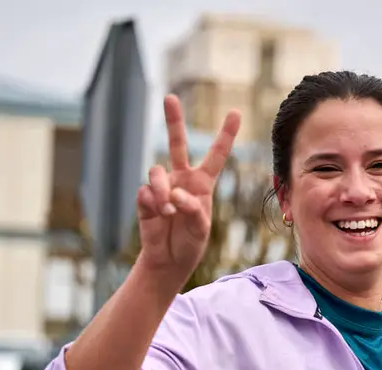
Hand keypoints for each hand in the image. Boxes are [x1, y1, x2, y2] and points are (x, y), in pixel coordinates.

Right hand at [135, 95, 240, 289]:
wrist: (167, 260)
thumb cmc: (190, 244)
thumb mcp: (201, 230)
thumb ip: (193, 210)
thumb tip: (174, 195)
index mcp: (202, 183)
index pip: (216, 155)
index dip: (225, 134)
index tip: (236, 112)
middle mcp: (181, 179)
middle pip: (177, 143)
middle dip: (173, 120)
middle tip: (170, 97)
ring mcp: (162, 187)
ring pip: (157, 171)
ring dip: (163, 189)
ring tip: (169, 209)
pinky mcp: (145, 199)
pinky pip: (146, 191)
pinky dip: (154, 203)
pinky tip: (160, 214)